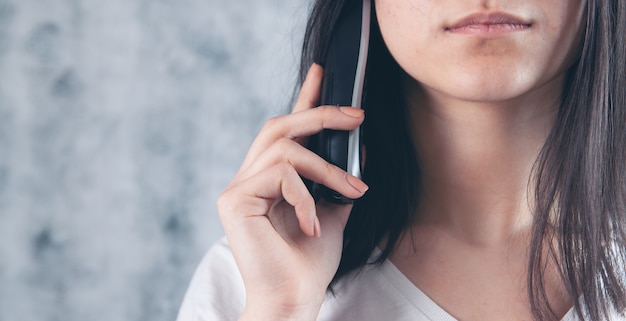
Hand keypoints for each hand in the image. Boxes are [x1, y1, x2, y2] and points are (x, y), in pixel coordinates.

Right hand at [217, 64, 367, 320]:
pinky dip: (307, 196)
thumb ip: (339, 179)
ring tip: (354, 190)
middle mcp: (248, 178)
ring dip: (327, 167)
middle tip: (358, 117)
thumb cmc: (310, 262)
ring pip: (285, 148)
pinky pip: (280, 175)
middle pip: (279, 127)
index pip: (285, 131)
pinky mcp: (233, 199)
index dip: (304, 99)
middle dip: (321, 114)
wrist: (293, 299)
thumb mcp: (333, 211)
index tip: (321, 73)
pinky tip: (314, 224)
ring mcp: (236, 187)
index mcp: (269, 179)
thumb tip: (362, 148)